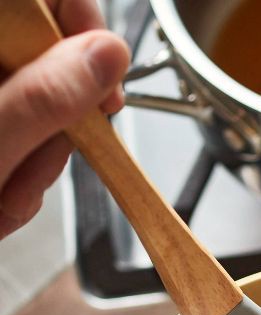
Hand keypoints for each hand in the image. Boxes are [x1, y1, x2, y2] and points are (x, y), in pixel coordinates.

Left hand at [0, 0, 128, 239]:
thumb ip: (47, 99)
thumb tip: (106, 58)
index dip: (82, 30)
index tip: (104, 80)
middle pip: (42, 60)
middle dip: (55, 124)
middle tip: (37, 163)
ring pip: (36, 106)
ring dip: (35, 162)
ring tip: (4, 194)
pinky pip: (20, 134)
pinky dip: (19, 173)